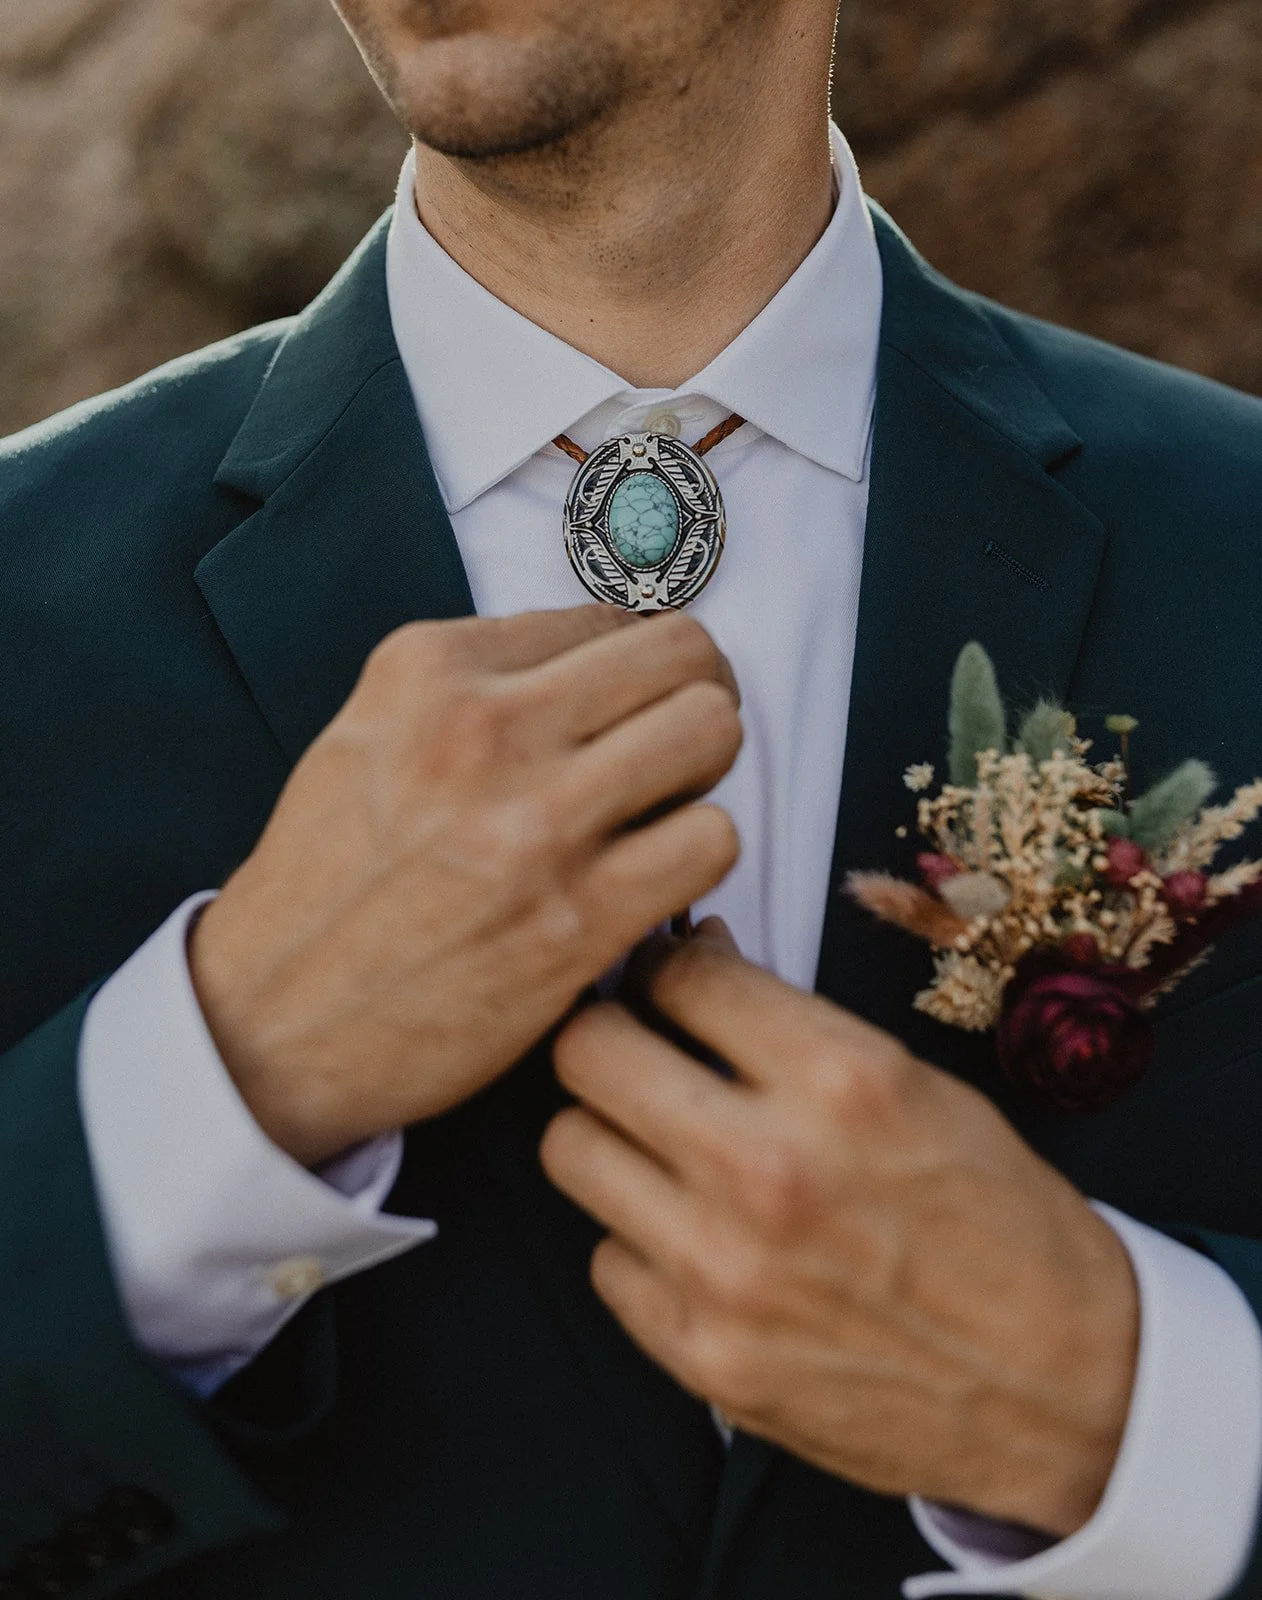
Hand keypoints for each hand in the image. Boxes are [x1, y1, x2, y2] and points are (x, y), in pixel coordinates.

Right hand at [189, 607, 740, 1166]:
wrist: (275, 1018)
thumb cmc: (328, 881)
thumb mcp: (374, 731)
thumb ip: (482, 683)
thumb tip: (605, 664)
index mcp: (431, 667)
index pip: (608, 616)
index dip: (637, 668)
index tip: (629, 708)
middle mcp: (487, 728)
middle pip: (683, 655)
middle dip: (695, 698)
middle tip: (673, 747)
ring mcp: (536, 821)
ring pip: (711, 732)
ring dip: (701, 775)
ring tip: (658, 813)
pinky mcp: (578, 917)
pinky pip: (712, 839)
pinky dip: (696, 856)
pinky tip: (650, 878)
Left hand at [541, 921, 1139, 1537]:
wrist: (1064, 1384)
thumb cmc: (1002, 1226)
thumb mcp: (919, 1086)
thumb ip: (794, 1028)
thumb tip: (697, 963)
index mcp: (842, 1081)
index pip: (677, 976)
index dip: (667, 968)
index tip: (670, 981)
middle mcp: (772, 1169)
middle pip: (588, 1053)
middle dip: (608, 1033)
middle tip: (634, 1045)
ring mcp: (725, 1270)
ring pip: (569, 1149)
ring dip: (606, 1133)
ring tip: (656, 1142)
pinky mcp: (702, 1355)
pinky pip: (605, 1260)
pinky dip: (637, 1240)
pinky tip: (693, 1237)